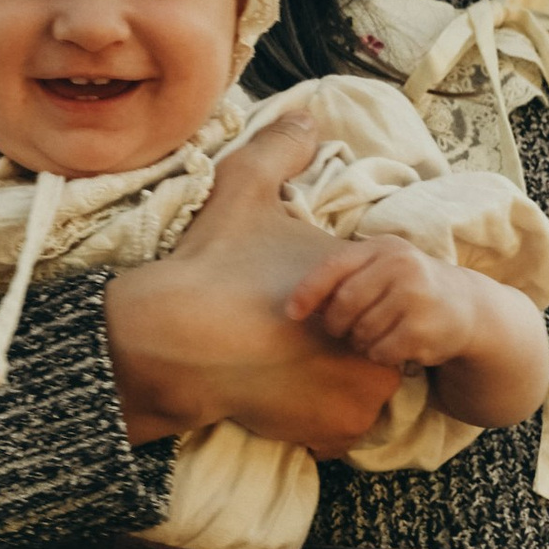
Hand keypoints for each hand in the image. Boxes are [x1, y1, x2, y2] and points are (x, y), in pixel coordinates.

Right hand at [103, 115, 402, 452]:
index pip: (377, 295)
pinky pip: (339, 426)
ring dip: (331, 381)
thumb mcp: (244, 188)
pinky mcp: (339, 432)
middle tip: (285, 336)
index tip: (295, 304)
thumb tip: (307, 116)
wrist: (168, 344)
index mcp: (369, 284)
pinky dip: (314, 415)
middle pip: (374, 341)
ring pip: (360, 387)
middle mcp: (380, 340)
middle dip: (339, 342)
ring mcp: (363, 393)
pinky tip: (275, 391)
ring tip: (279, 364)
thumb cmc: (213, 265)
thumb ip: (281, 147)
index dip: (336, 300)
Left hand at [288, 235, 477, 371]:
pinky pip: (381, 351)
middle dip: (336, 324)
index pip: (335, 266)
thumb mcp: (383, 267)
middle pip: (344, 303)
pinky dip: (379, 355)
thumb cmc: (410, 287)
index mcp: (384, 247)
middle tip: (342, 330)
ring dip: (359, 341)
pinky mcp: (424, 328)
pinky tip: (392, 346)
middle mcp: (402, 266)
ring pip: (362, 331)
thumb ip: (346, 276)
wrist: (466, 306)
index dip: (308, 291)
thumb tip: (297, 304)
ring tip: (373, 336)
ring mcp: (416, 297)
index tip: (292, 313)